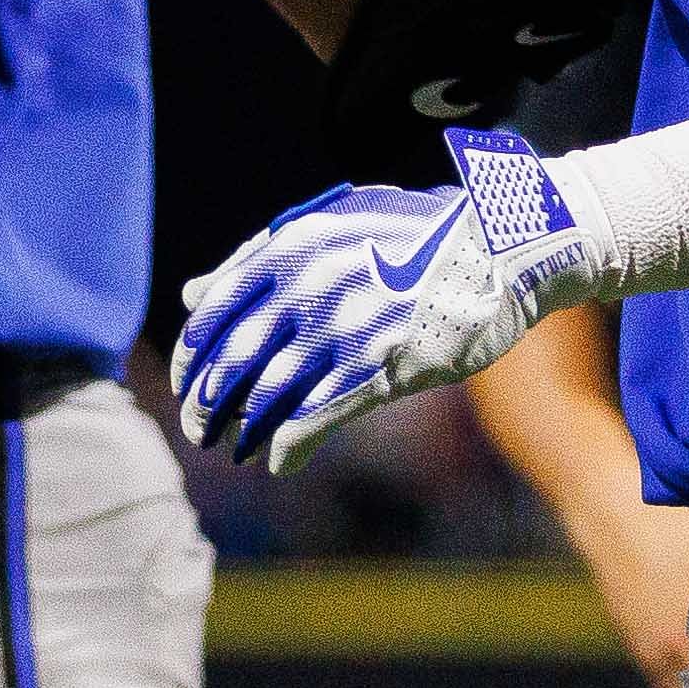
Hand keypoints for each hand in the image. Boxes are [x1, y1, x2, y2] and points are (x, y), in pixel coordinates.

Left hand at [170, 133, 589, 472]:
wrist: (501, 249)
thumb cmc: (415, 235)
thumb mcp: (334, 225)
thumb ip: (260, 258)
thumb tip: (193, 294)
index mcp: (293, 247)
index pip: (217, 310)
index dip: (194, 355)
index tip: (187, 382)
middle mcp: (312, 286)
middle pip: (235, 359)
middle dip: (208, 402)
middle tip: (198, 428)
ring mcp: (346, 329)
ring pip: (270, 395)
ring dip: (244, 430)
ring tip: (234, 447)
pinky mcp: (381, 369)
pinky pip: (316, 419)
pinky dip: (289, 447)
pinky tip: (280, 463)